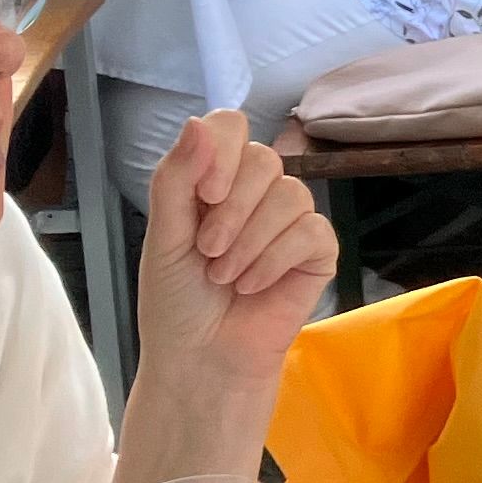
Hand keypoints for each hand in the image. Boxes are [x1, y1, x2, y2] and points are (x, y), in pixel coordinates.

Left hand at [134, 108, 335, 374]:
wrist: (200, 360)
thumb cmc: (176, 302)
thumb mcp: (163, 236)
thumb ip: (177, 178)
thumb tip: (198, 122)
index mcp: (215, 179)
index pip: (231, 126)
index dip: (222, 153)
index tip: (204, 196)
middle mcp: (256, 193)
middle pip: (265, 159)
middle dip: (232, 210)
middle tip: (208, 252)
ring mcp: (290, 222)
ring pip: (291, 195)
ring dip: (250, 242)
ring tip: (225, 277)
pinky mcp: (318, 253)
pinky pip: (311, 232)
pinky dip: (275, 260)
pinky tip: (253, 286)